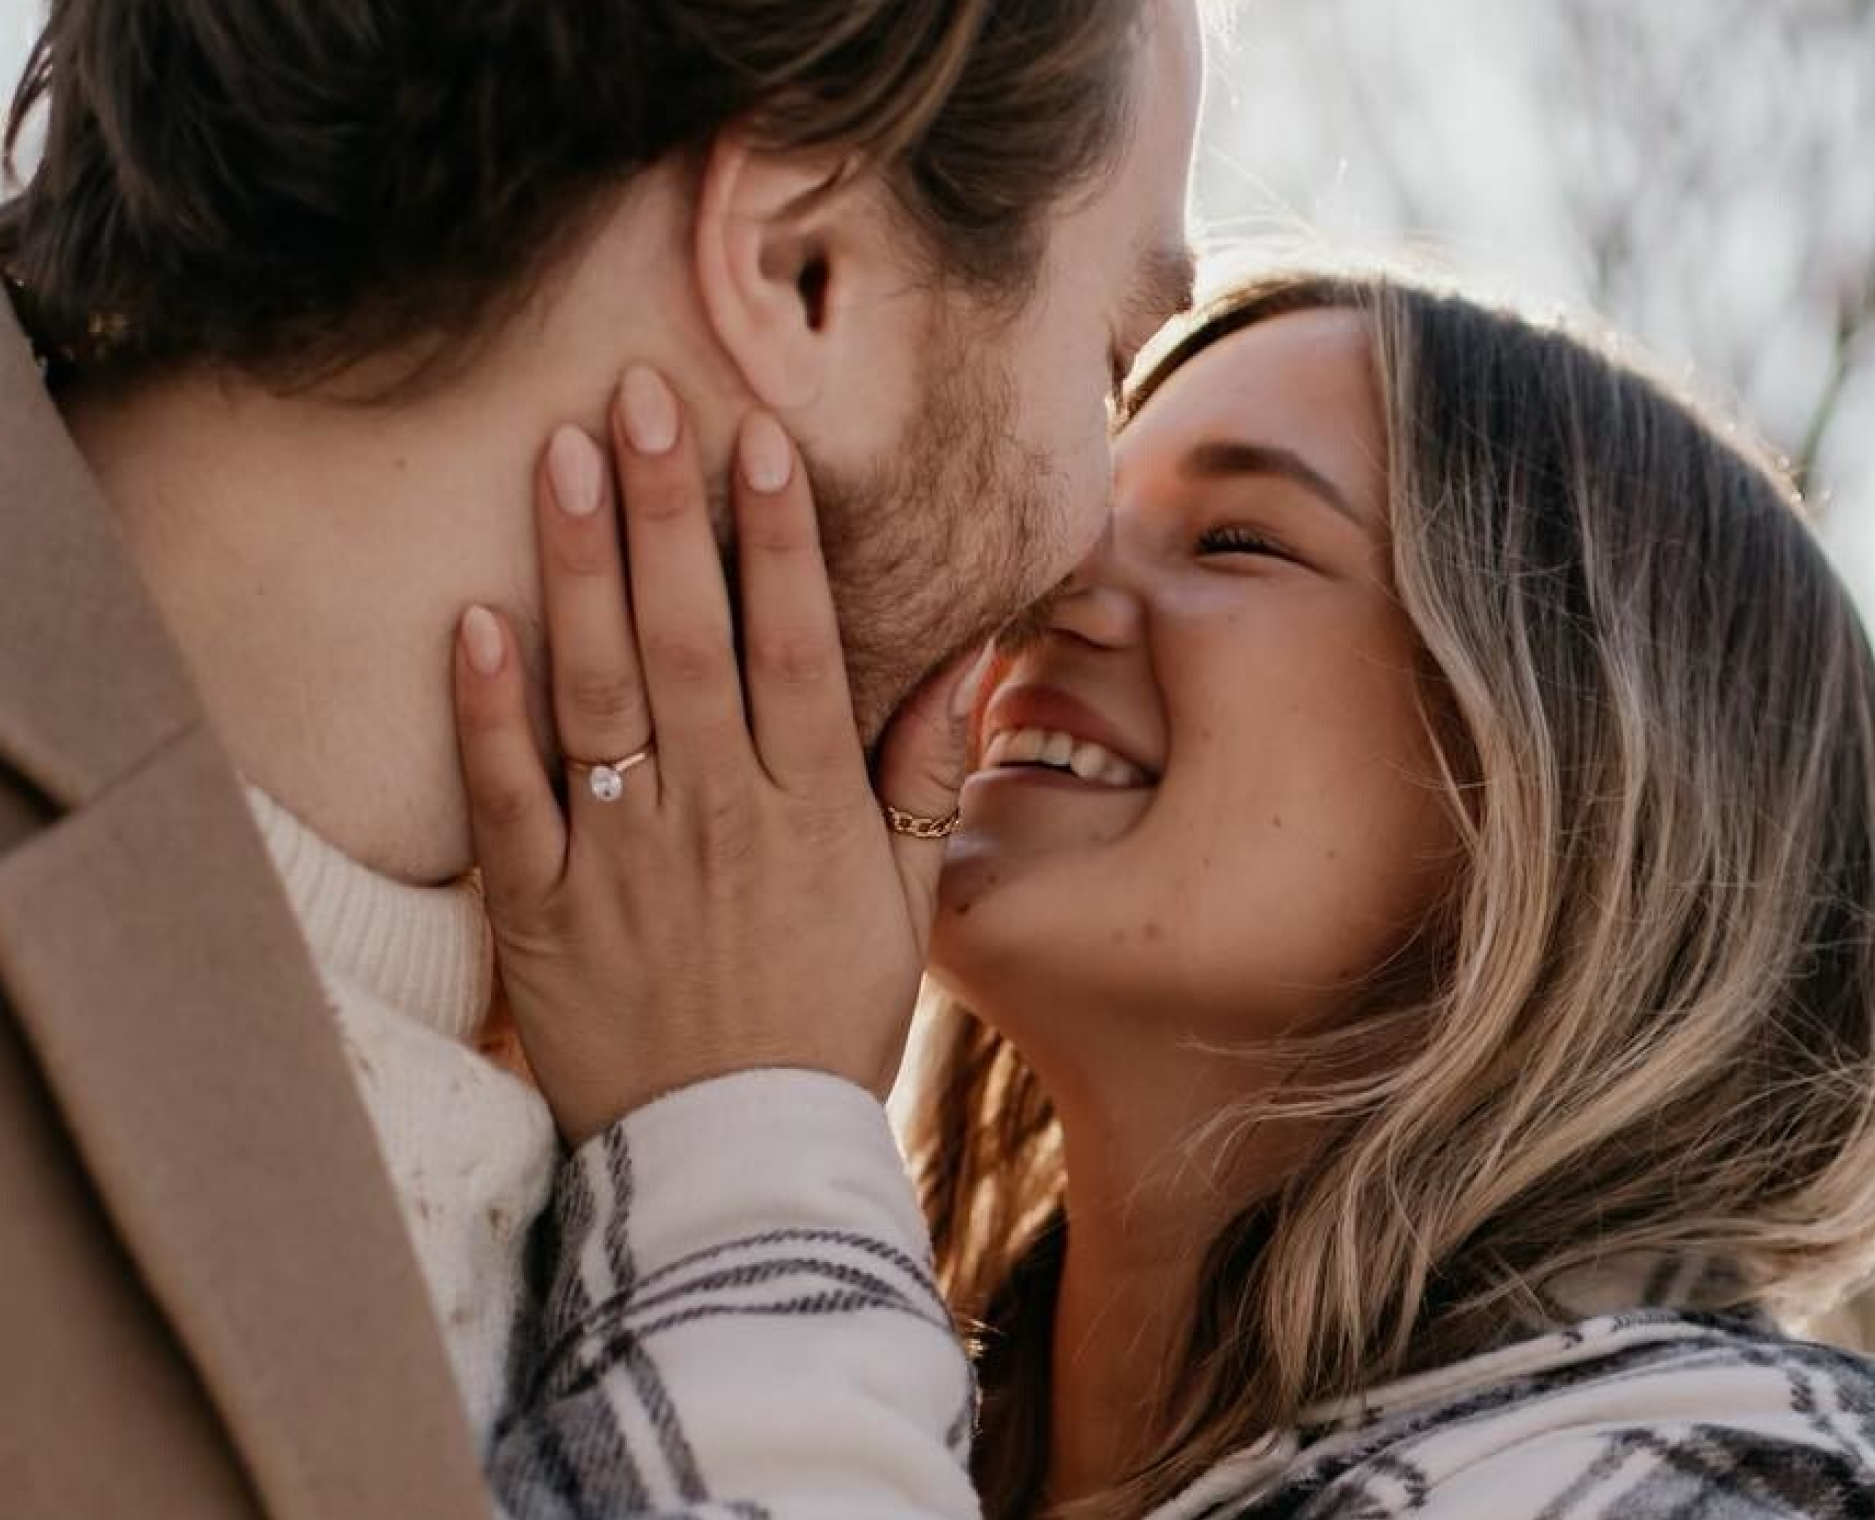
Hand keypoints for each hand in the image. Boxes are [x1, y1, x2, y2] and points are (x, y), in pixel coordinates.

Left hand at [449, 365, 976, 1146]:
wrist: (733, 1161)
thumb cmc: (826, 1025)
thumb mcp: (903, 905)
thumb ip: (919, 777)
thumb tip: (956, 658)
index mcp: (811, 811)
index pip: (795, 645)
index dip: (778, 537)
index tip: (759, 436)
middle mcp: (718, 815)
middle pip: (688, 637)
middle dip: (668, 509)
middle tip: (639, 393)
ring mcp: (621, 858)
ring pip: (597, 690)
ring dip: (579, 568)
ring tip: (560, 456)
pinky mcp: (539, 908)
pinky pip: (508, 796)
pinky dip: (486, 710)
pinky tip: (474, 616)